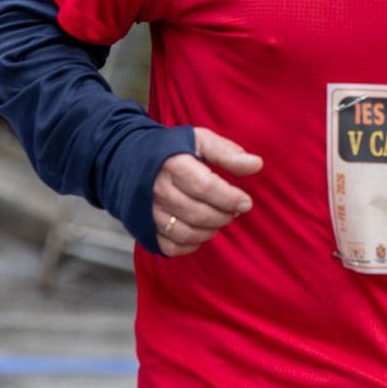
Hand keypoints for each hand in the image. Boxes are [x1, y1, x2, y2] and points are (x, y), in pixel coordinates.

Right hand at [153, 128, 262, 257]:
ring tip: (220, 219)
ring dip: (210, 230)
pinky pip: (169, 246)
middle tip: (235, 211)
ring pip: (185, 232)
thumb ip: (227, 152)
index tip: (246, 202)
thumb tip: (256, 164)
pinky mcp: (144, 228)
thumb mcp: (200, 140)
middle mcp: (157, 189)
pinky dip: (190, 245)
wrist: (130, 159)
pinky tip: (201, 233)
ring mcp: (148, 211)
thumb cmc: (173, 149)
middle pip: (197, 213)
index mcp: (173, 164)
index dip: (229, 198)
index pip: (204, 186)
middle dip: (223, 216)